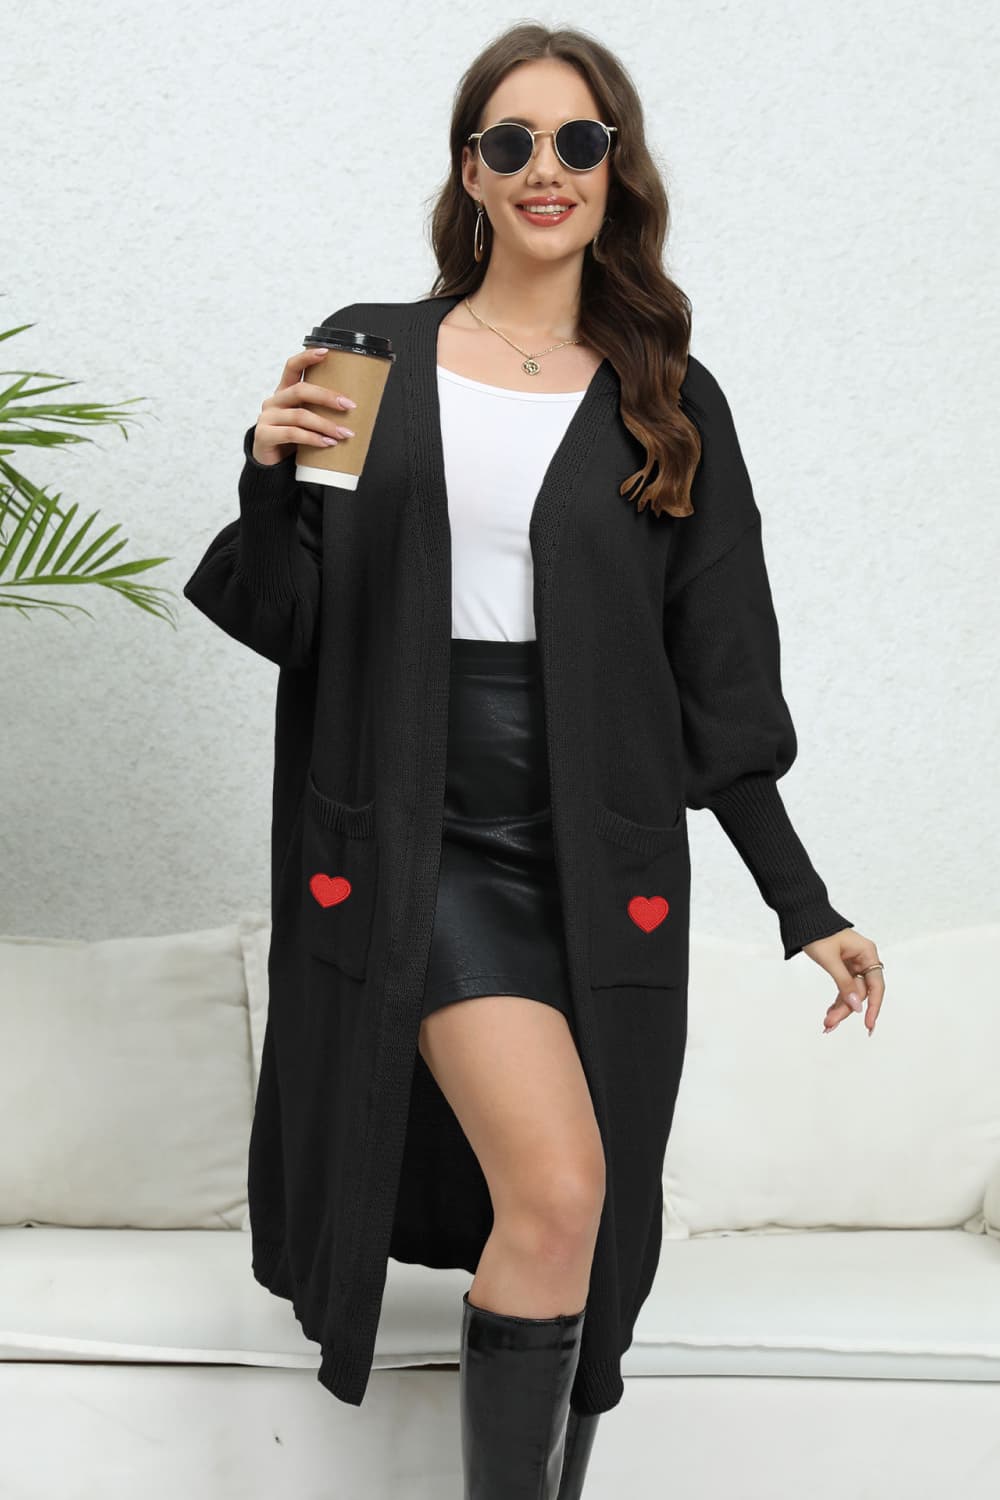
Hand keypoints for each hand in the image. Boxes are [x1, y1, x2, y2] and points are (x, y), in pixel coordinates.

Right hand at [252, 347, 357, 464]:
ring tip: (344, 433)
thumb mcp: (306, 420)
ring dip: (326, 424)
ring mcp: (267, 417)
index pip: (292, 367)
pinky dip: (313, 438)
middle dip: (327, 397)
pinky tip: (327, 443)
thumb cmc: (294, 439)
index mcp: (284, 392)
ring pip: (300, 415)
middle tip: (349, 406)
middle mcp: (274, 401)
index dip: (307, 357)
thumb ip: (320, 410)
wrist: (272, 464)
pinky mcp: (264, 435)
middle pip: (300, 390)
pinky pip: (292, 433)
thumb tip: (355, 408)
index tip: (326, 352)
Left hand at [801, 928, 883, 1036]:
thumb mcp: (830, 959)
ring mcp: (854, 964)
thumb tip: (857, 1005)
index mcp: (867, 953)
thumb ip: (844, 982)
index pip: (876, 985)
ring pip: (852, 993)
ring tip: (827, 1024)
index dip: (873, 1006)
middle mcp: (864, 960)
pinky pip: (845, 988)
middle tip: (830, 1024)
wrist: (804, 918)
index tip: (868, 1025)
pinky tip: (830, 1013)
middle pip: (861, 992)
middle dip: (847, 1009)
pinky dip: (838, 1000)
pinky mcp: (844, 968)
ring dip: (841, 1008)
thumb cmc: (818, 933)